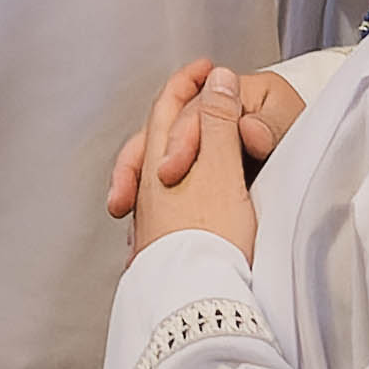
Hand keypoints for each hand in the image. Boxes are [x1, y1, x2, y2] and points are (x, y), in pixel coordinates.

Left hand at [105, 59, 291, 260]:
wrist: (194, 300)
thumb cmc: (210, 236)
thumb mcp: (220, 170)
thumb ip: (218, 123)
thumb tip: (217, 80)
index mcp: (161, 156)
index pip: (169, 105)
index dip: (189, 82)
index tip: (206, 69)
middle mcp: (147, 183)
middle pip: (156, 133)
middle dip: (176, 108)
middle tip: (198, 93)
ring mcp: (150, 213)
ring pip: (155, 167)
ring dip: (173, 146)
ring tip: (188, 140)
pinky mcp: (159, 241)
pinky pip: (161, 200)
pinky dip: (173, 183)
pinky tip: (180, 194)